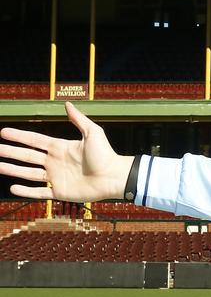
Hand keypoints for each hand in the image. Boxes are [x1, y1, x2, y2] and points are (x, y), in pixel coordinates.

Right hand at [0, 102, 134, 201]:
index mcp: (60, 147)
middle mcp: (55, 162)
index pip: (35, 140)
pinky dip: (26, 191)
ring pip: (29, 173)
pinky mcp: (60, 192)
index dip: (19, 136)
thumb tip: (67, 103)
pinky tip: (13, 188)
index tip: (3, 132)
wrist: (114, 176)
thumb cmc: (106, 154)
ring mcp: (57, 177)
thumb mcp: (93, 133)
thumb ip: (79, 119)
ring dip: (13, 170)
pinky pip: (39, 192)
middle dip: (11, 152)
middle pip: (27, 156)